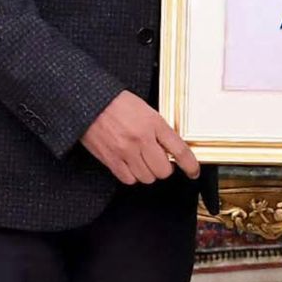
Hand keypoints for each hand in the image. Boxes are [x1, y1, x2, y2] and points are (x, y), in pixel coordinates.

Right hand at [81, 91, 199, 183]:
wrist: (88, 102)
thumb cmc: (115, 103)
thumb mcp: (145, 109)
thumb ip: (158, 129)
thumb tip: (170, 148)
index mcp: (153, 123)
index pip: (180, 150)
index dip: (190, 165)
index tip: (193, 171)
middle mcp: (142, 139)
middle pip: (163, 171)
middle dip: (163, 168)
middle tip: (158, 161)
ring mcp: (126, 151)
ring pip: (147, 177)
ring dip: (147, 172)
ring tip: (141, 160)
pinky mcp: (111, 159)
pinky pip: (129, 179)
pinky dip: (131, 176)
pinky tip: (129, 164)